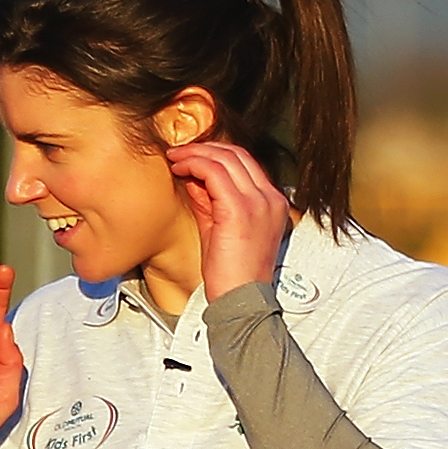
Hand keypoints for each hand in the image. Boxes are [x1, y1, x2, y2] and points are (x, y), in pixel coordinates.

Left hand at [168, 138, 291, 301]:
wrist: (240, 300)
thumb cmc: (230, 272)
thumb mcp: (220, 229)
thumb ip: (210, 201)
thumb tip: (193, 177)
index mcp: (272, 202)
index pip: (246, 163)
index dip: (216, 154)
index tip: (193, 157)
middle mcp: (270, 198)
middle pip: (238, 154)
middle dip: (205, 148)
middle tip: (179, 152)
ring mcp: (258, 202)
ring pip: (226, 158)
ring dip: (196, 153)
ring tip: (175, 157)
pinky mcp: (239, 210)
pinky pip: (215, 173)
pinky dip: (194, 165)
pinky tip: (179, 168)